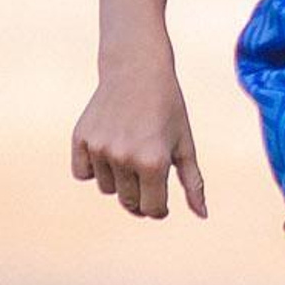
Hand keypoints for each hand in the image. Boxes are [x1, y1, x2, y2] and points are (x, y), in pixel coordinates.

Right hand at [72, 63, 206, 219]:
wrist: (136, 69)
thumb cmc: (167, 108)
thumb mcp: (185, 144)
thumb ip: (193, 183)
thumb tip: (202, 215)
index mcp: (154, 162)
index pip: (152, 209)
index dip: (159, 208)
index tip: (162, 199)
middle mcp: (125, 158)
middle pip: (129, 203)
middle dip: (140, 196)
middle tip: (147, 172)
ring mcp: (100, 148)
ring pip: (107, 188)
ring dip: (118, 179)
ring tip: (129, 149)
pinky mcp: (81, 139)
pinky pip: (83, 173)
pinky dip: (93, 169)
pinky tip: (108, 148)